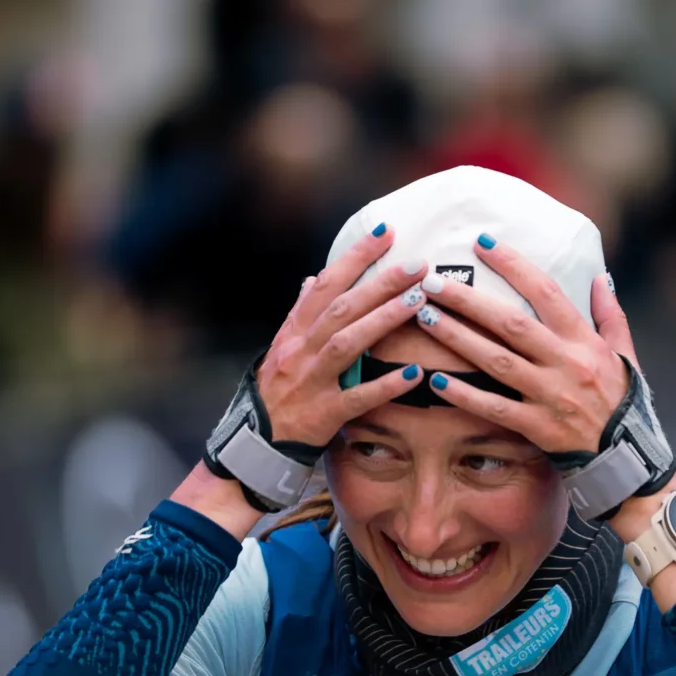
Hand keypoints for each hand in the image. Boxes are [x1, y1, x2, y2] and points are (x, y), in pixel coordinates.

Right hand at [255, 225, 432, 448]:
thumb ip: (300, 314)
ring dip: (383, 320)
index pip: (325, 284)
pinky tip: (414, 375)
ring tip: (418, 302)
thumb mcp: (281, 348)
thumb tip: (313, 279)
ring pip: (347, 343)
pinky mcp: (323, 414)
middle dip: (380, 284)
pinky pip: (356, 397)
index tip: (385, 233)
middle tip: (417, 265)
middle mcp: (301, 351)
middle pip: (342, 308)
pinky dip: (385, 386)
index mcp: (294, 332)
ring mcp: (311, 381)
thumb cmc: (277, 392)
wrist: (257, 443)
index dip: (354, 257)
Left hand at [410, 237, 635, 456]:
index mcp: (584, 340)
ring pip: (495, 361)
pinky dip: (464, 394)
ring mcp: (549, 395)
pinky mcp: (537, 427)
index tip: (482, 243)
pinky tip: (436, 379)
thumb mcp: (625, 353)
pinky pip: (494, 408)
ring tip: (424, 317)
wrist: (627, 454)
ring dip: (457, 338)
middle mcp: (565, 363)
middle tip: (432, 281)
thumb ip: (610, 314)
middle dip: (468, 300)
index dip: (513, 265)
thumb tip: (599, 276)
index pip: (546, 292)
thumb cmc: (622, 400)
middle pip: (510, 323)